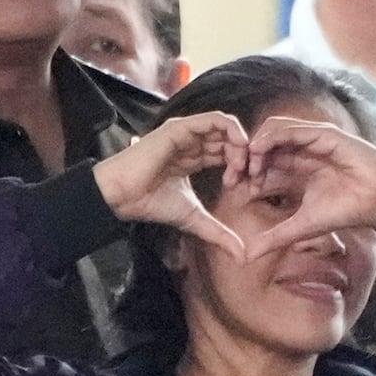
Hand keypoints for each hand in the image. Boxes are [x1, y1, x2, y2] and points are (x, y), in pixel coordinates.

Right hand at [93, 111, 249, 258]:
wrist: (124, 197)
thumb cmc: (152, 204)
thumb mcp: (194, 219)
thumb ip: (219, 234)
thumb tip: (242, 256)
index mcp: (195, 158)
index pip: (228, 154)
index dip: (244, 168)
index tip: (249, 188)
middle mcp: (193, 142)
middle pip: (231, 140)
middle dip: (248, 157)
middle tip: (251, 177)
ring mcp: (187, 133)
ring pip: (226, 127)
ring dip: (241, 145)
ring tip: (242, 166)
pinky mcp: (181, 128)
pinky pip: (214, 119)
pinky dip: (232, 131)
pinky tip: (238, 150)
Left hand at [242, 116, 375, 259]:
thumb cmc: (347, 211)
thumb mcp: (302, 227)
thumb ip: (274, 238)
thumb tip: (245, 257)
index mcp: (294, 171)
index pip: (260, 166)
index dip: (242, 175)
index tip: (229, 189)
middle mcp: (299, 152)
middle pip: (261, 147)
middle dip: (242, 159)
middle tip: (230, 177)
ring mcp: (310, 140)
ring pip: (271, 132)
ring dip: (253, 146)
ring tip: (245, 166)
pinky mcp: (322, 133)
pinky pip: (289, 129)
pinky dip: (270, 137)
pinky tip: (259, 152)